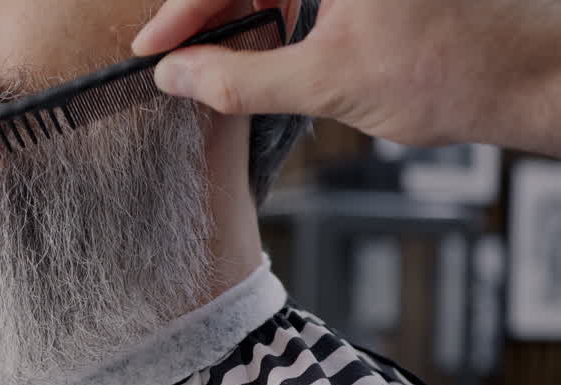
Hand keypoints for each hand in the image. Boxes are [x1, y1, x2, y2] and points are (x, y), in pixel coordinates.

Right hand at [132, 0, 560, 156]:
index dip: (184, 9)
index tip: (154, 48)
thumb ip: (239, 80)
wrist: (533, 78)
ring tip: (210, 61)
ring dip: (238, 14)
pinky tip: (257, 50)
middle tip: (175, 59)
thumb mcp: (329, 83)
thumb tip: (178, 76)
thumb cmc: (459, 69)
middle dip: (207, 12)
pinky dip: (274, 15)